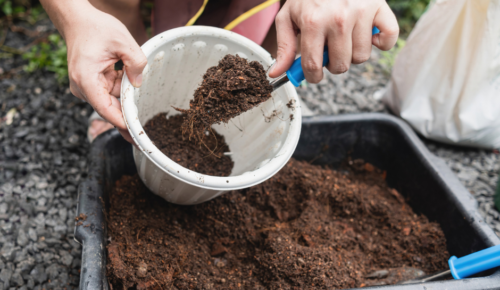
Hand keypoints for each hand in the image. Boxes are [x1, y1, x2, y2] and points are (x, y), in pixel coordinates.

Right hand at [41, 0, 146, 143]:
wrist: (78, 21)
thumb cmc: (96, 28)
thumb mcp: (123, 42)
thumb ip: (135, 63)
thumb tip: (138, 85)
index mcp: (86, 79)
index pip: (105, 109)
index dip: (122, 123)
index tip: (135, 135)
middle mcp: (82, 87)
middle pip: (109, 110)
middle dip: (127, 121)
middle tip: (143, 140)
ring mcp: (86, 87)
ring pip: (111, 102)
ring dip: (127, 102)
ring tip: (144, 112)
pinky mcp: (92, 84)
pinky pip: (110, 94)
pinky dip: (122, 93)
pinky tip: (133, 90)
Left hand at [268, 0, 398, 82]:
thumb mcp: (288, 17)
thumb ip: (284, 47)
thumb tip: (277, 73)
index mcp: (312, 22)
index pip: (314, 65)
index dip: (313, 76)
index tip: (314, 74)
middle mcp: (338, 18)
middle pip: (340, 65)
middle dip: (333, 64)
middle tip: (329, 50)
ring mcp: (361, 12)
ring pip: (362, 57)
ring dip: (353, 54)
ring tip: (345, 38)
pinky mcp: (379, 6)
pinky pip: (389, 38)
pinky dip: (381, 43)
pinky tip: (368, 35)